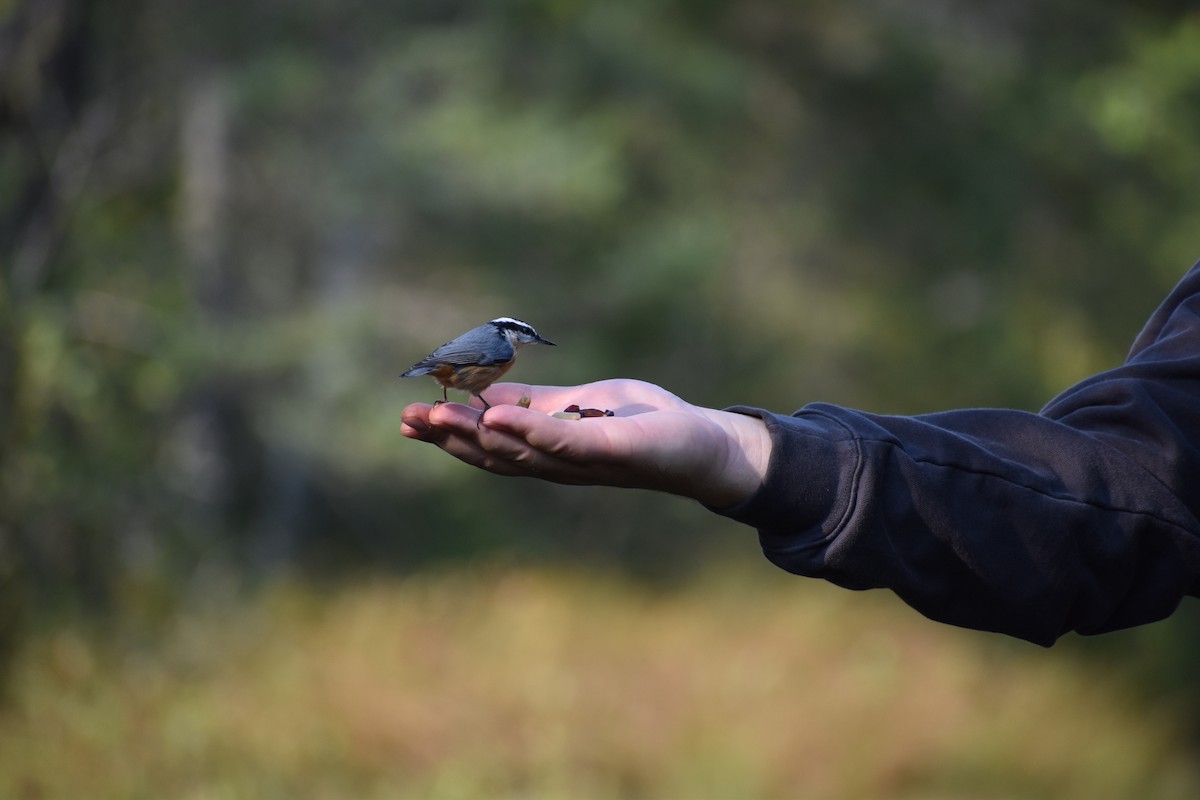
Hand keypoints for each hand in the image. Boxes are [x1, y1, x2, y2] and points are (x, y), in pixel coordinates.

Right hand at [400, 379, 771, 507]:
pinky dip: (529, 430)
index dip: (447, 433)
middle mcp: (559, 462)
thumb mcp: (583, 404)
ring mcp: (584, 460)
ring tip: (435, 414)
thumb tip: (487, 395)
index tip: (408, 418)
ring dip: (474, 434)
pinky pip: (565, 441)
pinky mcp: (612, 451)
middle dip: (448, 436)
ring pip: (519, 450)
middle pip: (494, 453)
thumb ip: (538, 404)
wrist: (706, 444)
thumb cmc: (646, 424)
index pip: (488, 444)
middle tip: (407, 418)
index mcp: (549, 449)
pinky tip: (495, 416)